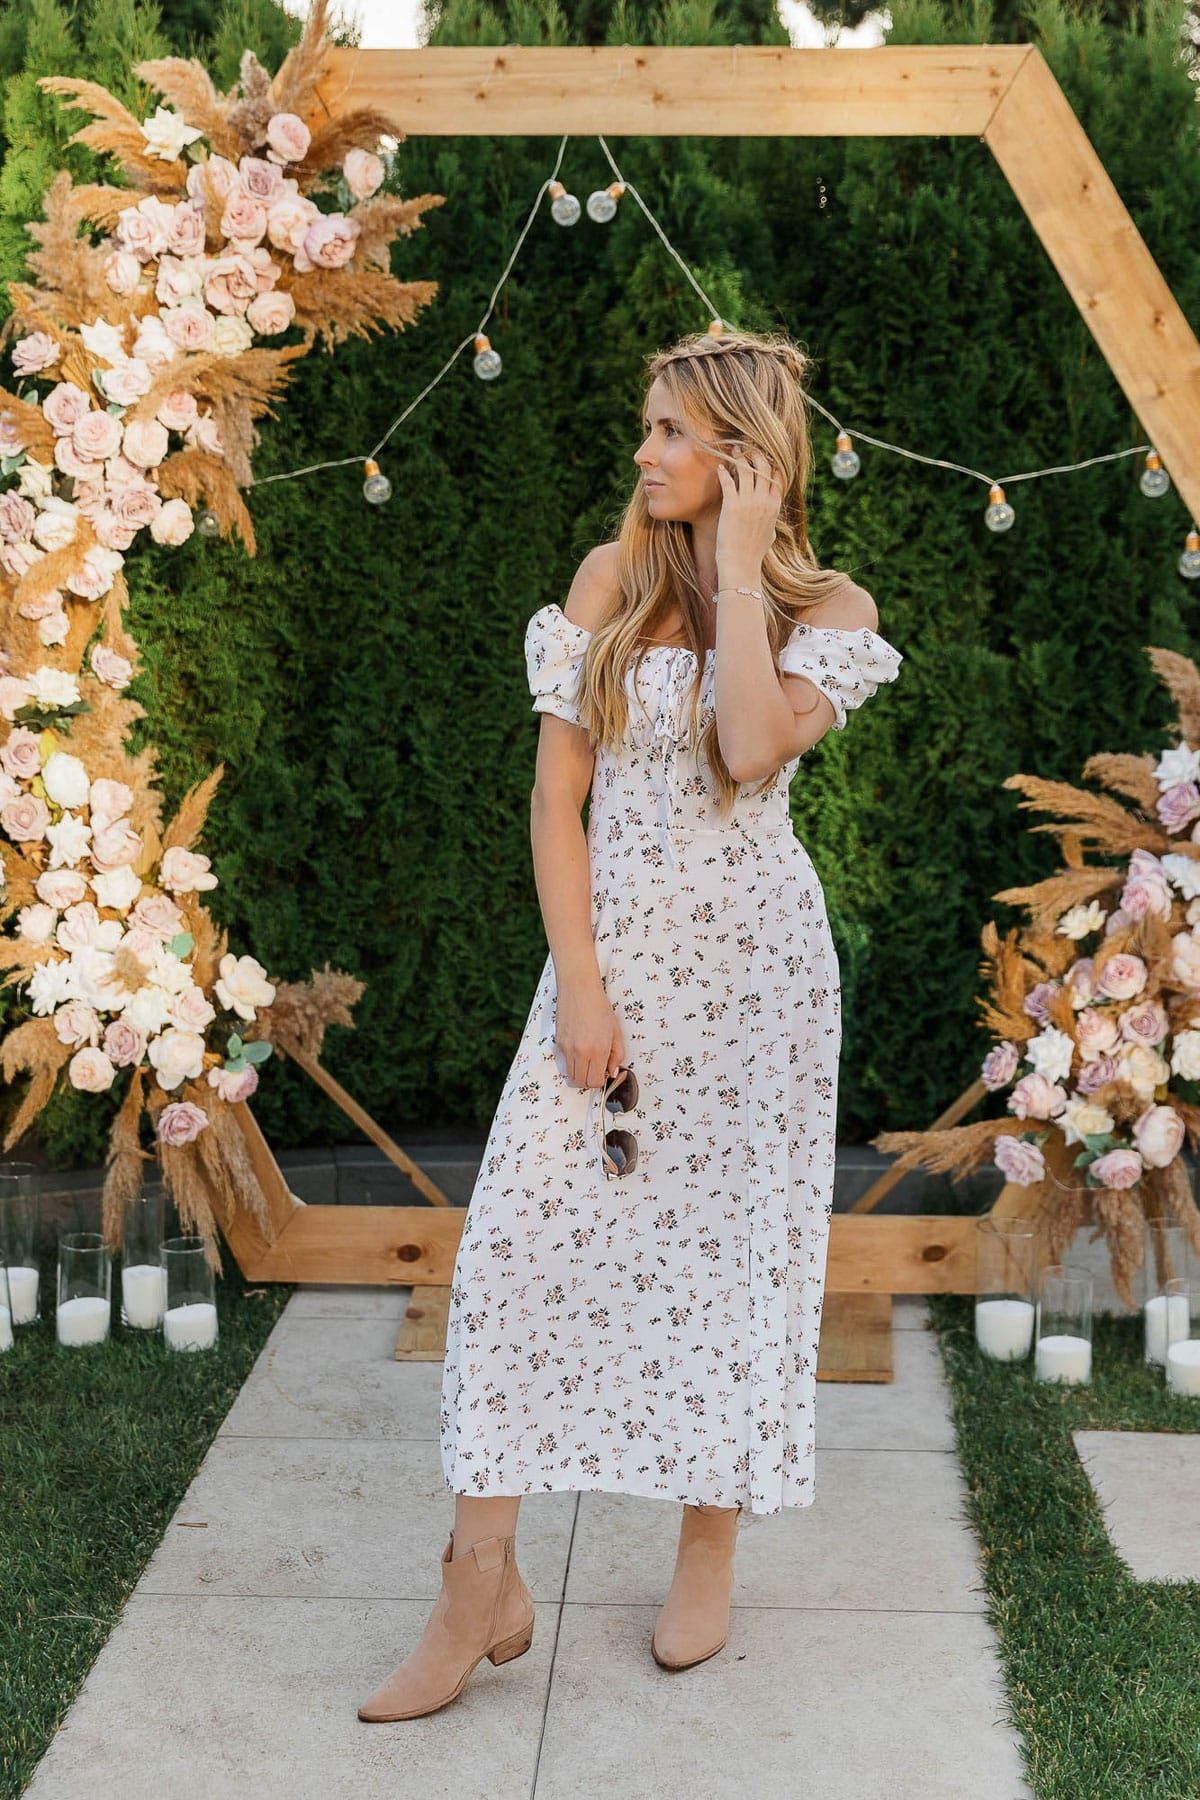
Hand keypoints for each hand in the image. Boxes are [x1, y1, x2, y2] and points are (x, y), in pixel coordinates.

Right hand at [554, 983, 627, 1089]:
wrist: (579, 989)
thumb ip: (617, 1055)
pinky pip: (564, 1061)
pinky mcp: (558, 1042)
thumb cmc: (600, 1007)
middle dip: (589, 1081)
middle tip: (595, 1069)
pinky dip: (572, 1061)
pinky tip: (579, 1046)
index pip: (595, 1082)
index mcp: (598, 1050)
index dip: (601, 1080)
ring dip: (579, 1074)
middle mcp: (581, 1052)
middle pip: (581, 1083)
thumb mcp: (616, 1031)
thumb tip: (611, 1072)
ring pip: (570, 1076)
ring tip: (587, 1060)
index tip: (604, 1072)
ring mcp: (567, 1048)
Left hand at [714, 443, 781, 577]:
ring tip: (733, 451)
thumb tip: (772, 521)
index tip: (762, 457)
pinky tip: (720, 467)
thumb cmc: (754, 553)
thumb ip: (772, 522)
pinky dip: (724, 471)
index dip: (770, 463)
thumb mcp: (770, 535)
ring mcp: (748, 502)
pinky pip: (728, 481)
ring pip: (745, 469)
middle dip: (755, 454)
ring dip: (739, 457)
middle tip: (746, 449)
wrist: (741, 564)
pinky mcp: (731, 505)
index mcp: (774, 506)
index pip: (777, 475)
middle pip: (763, 466)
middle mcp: (763, 500)